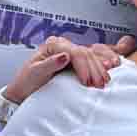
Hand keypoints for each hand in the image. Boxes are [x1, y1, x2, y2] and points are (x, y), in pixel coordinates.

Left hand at [1, 36, 121, 103]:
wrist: (24, 91)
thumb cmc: (27, 81)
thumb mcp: (34, 73)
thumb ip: (50, 64)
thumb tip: (66, 56)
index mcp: (54, 45)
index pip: (75, 52)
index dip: (84, 67)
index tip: (87, 82)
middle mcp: (64, 46)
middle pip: (86, 53)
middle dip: (95, 69)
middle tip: (99, 85)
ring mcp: (71, 53)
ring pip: (92, 55)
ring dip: (101, 68)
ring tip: (105, 81)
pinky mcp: (76, 62)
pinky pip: (93, 58)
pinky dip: (103, 62)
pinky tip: (112, 66)